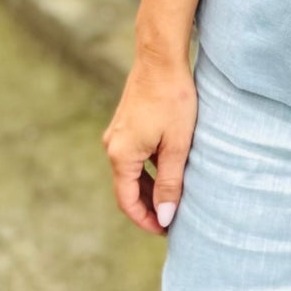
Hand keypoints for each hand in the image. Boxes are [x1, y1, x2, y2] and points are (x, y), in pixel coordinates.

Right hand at [103, 53, 196, 233]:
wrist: (161, 59)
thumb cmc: (173, 100)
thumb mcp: (177, 146)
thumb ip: (170, 183)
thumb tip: (165, 217)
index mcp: (121, 155)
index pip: (127, 201)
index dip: (146, 220)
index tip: (166, 231)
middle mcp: (113, 146)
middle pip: (127, 189)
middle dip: (148, 207)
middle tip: (173, 219)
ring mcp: (117, 134)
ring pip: (131, 173)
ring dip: (149, 189)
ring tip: (174, 199)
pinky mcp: (126, 124)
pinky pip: (134, 157)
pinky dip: (148, 170)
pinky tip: (169, 172)